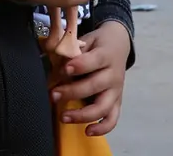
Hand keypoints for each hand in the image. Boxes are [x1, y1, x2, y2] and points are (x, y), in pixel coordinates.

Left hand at [51, 20, 130, 136]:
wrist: (119, 45)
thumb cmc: (97, 44)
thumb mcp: (87, 39)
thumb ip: (74, 51)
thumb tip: (56, 63)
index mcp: (106, 55)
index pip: (94, 61)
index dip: (79, 65)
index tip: (64, 69)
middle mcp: (113, 75)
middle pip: (95, 86)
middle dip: (72, 92)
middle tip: (53, 95)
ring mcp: (116, 91)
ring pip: (103, 107)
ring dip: (83, 115)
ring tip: (64, 117)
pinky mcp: (117, 102)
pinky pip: (113, 119)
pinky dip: (102, 128)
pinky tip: (87, 131)